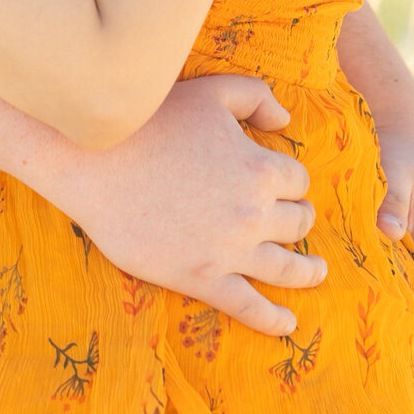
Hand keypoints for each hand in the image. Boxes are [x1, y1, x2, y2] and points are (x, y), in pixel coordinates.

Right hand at [47, 74, 325, 336]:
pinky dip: (273, 319)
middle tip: (294, 219)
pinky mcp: (201, 279)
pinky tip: (288, 323)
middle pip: (297, 222)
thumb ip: (257, 96)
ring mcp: (229, 251)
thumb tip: (285, 121)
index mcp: (260, 168)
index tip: (280, 181)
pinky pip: (249, 307)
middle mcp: (254, 214)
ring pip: (286, 268)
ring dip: (307, 271)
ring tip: (316, 272)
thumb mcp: (212, 90)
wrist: (97, 160)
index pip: (297, 180)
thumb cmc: (153, 119)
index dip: (290, 179)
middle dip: (299, 218)